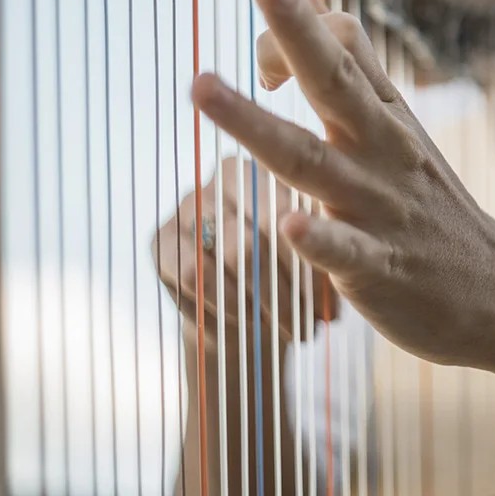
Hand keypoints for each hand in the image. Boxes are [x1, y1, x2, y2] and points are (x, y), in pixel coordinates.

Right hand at [154, 155, 338, 345]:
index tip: (321, 301)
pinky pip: (193, 274)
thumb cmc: (297, 277)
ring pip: (227, 256)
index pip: (288, 213)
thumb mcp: (322, 264)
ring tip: (278, 326)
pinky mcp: (162, 239)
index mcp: (276, 168)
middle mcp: (228, 176)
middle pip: (256, 237)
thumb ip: (330, 261)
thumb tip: (332, 297)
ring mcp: (191, 203)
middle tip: (301, 323)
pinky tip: (241, 319)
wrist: (251, 310)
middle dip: (281, 290)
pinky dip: (222, 304)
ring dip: (256, 301)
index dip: (305, 261)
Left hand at [191, 0, 494, 366]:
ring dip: (257, 125)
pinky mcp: (380, 270)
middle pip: (334, 82)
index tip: (267, 61)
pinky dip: (321, 237)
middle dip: (297, 33)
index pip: (340, 45)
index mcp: (385, 113)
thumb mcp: (393, 119)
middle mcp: (383, 150)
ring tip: (202, 87)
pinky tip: (289, 225)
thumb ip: (344, 54)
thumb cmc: (430, 201)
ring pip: (313, 163)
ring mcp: (381, 209)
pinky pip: (346, 252)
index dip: (293, 27)